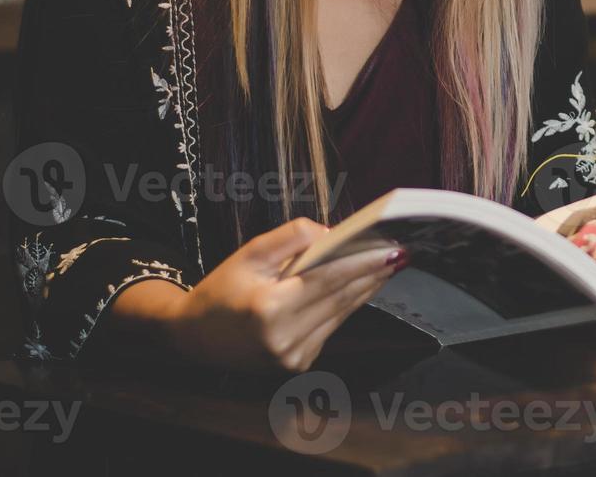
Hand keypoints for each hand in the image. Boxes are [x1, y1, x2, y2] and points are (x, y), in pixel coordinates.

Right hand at [117, 218, 407, 371]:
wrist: (194, 339)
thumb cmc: (221, 289)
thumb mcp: (249, 253)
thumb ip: (291, 238)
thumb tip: (332, 233)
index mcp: (269, 310)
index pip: (327, 281)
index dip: (361, 264)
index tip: (390, 250)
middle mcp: (284, 339)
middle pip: (341, 299)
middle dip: (372, 274)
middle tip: (401, 252)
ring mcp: (293, 356)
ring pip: (341, 314)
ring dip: (365, 288)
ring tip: (389, 264)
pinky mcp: (299, 363)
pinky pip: (331, 326)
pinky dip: (347, 304)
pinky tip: (362, 284)